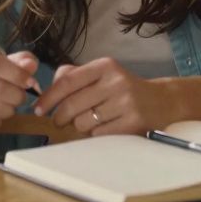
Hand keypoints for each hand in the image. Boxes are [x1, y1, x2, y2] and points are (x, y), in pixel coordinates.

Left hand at [34, 58, 172, 135]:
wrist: (162, 101)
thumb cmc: (123, 89)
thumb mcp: (102, 74)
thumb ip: (75, 76)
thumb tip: (48, 89)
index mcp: (105, 66)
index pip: (67, 81)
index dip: (48, 97)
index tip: (38, 109)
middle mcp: (115, 81)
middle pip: (72, 105)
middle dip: (59, 117)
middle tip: (58, 121)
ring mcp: (126, 102)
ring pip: (83, 122)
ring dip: (79, 127)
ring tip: (90, 121)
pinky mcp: (133, 122)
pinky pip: (98, 135)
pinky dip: (95, 134)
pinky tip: (104, 127)